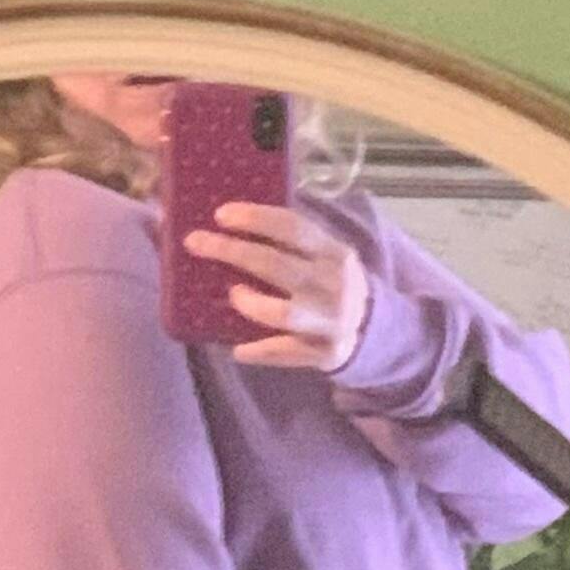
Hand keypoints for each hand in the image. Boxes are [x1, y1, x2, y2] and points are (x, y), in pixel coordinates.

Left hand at [182, 201, 369, 370]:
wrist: (372, 329)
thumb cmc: (333, 283)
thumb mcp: (327, 254)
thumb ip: (294, 239)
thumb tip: (239, 219)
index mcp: (335, 253)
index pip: (293, 227)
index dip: (255, 219)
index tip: (221, 215)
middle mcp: (335, 285)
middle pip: (277, 265)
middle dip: (233, 251)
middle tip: (197, 243)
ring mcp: (331, 322)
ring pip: (284, 312)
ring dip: (251, 303)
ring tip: (233, 295)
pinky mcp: (325, 353)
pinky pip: (285, 352)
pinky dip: (260, 352)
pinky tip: (238, 350)